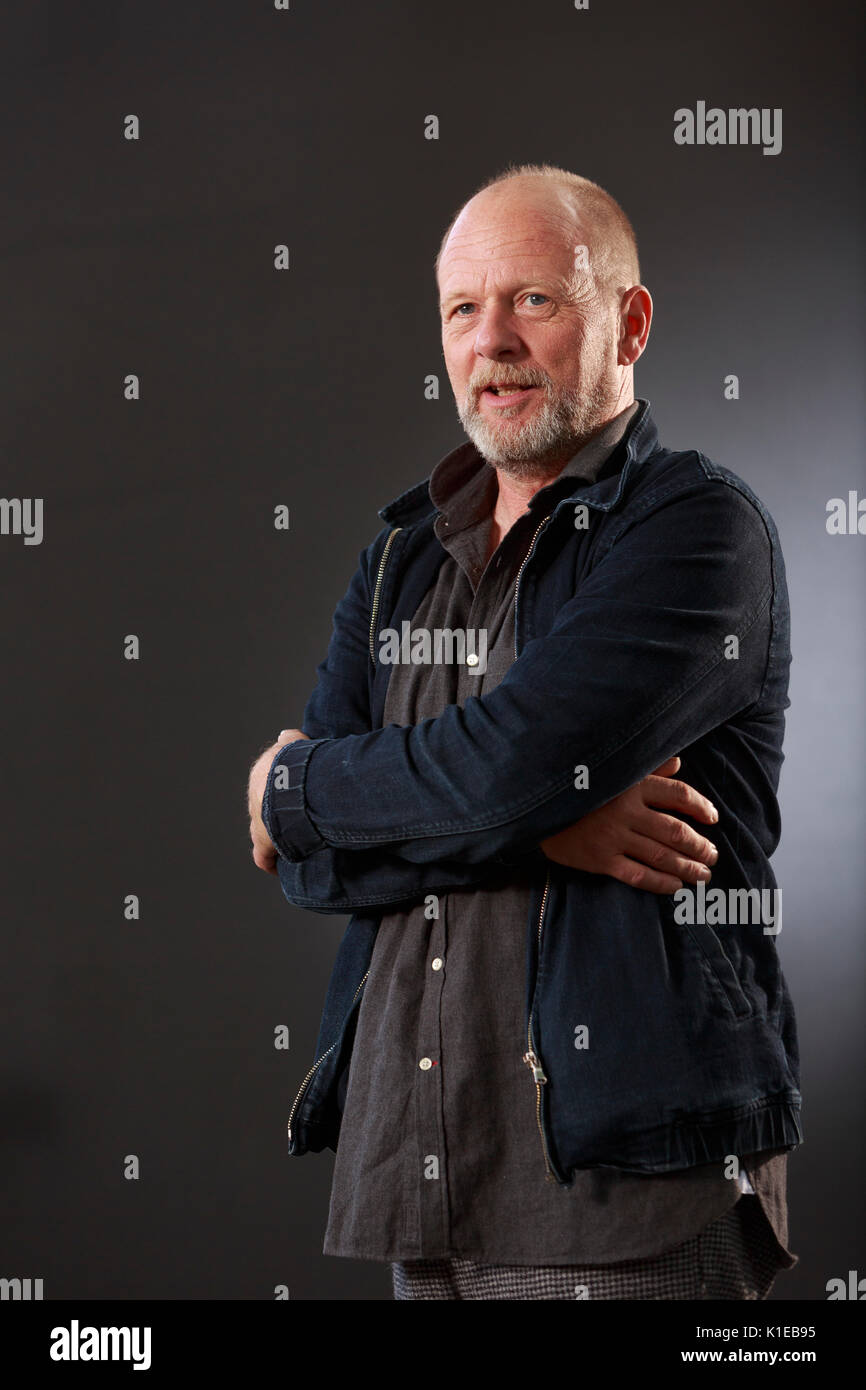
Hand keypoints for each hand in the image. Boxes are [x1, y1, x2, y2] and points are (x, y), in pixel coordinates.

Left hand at [248, 728, 309, 874]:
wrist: (293, 787)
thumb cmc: (298, 765)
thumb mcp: (295, 742)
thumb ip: (291, 738)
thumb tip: (285, 734)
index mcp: (261, 775)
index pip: (267, 783)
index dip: (280, 790)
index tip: (294, 795)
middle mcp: (255, 798)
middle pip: (264, 807)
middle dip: (275, 813)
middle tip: (295, 818)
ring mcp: (257, 822)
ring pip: (262, 831)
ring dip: (274, 836)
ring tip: (291, 841)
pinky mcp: (262, 844)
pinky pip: (262, 857)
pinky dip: (269, 861)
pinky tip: (276, 866)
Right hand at [539, 756, 718, 893]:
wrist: (538, 807)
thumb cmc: (581, 786)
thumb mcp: (614, 770)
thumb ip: (648, 768)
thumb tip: (679, 763)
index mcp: (632, 785)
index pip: (678, 794)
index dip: (700, 807)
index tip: (712, 818)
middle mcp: (626, 812)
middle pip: (675, 831)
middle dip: (699, 845)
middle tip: (713, 854)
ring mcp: (613, 838)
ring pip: (661, 856)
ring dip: (688, 867)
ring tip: (703, 874)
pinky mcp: (601, 860)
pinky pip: (638, 875)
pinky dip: (661, 883)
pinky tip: (676, 886)